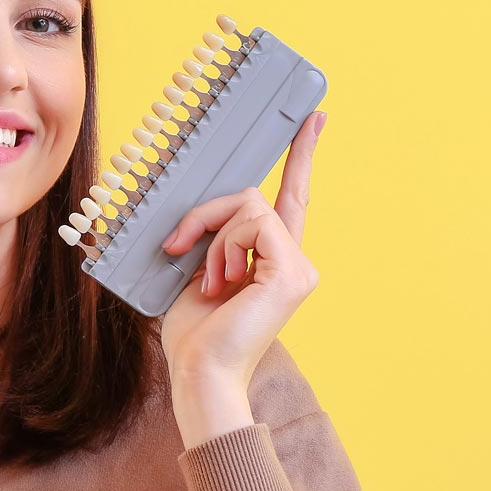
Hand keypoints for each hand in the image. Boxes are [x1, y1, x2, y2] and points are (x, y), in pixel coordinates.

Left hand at [158, 110, 326, 389]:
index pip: (291, 196)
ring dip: (211, 236)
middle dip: (206, 213)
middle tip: (177, 246)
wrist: (199, 371)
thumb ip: (209, 234)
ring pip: (248, 206)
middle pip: (252, 196)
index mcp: (273, 258)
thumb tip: (194, 207)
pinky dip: (224, 246)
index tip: (313, 118)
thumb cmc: (193, 331)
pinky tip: (220, 281)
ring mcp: (297, 266)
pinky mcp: (291, 272)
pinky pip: (254, 224)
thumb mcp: (196, 268)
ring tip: (207, 280)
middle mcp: (293, 259)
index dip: (301, 156)